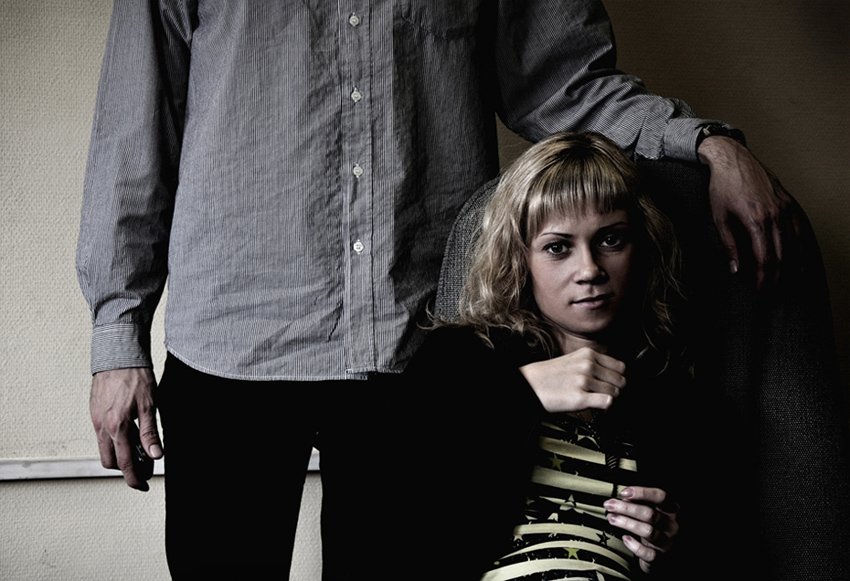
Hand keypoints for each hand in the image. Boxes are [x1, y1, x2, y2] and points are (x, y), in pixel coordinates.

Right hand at [90, 367, 162, 490]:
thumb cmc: (136, 378)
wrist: (118, 355)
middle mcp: (102, 426)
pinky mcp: (94, 412)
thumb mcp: (150, 406)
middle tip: (144, 466)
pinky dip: (113, 440)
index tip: (143, 485)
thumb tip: (156, 456)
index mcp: (117, 427)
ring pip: (104, 448)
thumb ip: (150, 434)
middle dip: (125, 468)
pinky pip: (101, 435)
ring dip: (118, 454)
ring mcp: (96, 419)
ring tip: (138, 449)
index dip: (134, 478)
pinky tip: (128, 432)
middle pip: (109, 461)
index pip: (124, 463)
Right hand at [519, 347, 624, 412]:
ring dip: (608, 398)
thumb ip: (592, 363)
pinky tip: (595, 405)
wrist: (531, 384)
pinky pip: (607, 402)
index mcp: (588, 354)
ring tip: (596, 398)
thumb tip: (612, 373)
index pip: (620, 366)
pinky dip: (605, 406)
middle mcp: (588, 365)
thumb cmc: (550, 375)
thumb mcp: (573, 360)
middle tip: (605, 393)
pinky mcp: (580, 397)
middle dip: (615, 389)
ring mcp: (584, 381)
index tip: (612, 382)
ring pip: (615, 392)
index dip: (617, 376)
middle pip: (620, 380)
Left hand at [603, 486, 679, 573]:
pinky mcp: (661, 558)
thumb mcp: (649, 511)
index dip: (642, 493)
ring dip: (626, 523)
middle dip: (626, 508)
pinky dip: (635, 545)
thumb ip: (639, 503)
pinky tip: (625, 538)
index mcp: (671, 510)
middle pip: (650, 514)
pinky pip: (648, 553)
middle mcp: (671, 525)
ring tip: (611, 518)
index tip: (623, 493)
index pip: (661, 497)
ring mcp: (667, 542)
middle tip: (609, 505)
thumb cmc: (652, 526)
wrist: (661, 554)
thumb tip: (623, 498)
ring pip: (648, 531)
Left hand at [698, 136, 801, 289]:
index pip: (765, 259)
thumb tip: (736, 270)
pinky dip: (800, 246)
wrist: (733, 159)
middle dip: (779, 278)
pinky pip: (799, 228)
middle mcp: (775, 215)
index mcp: (756, 220)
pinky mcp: (789, 202)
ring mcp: (785, 207)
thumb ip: (728, 245)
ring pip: (795, 243)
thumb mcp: (718, 218)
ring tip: (787, 282)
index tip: (762, 292)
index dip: (765, 279)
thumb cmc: (722, 188)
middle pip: (783, 255)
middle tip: (773, 293)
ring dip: (792, 266)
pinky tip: (798, 258)